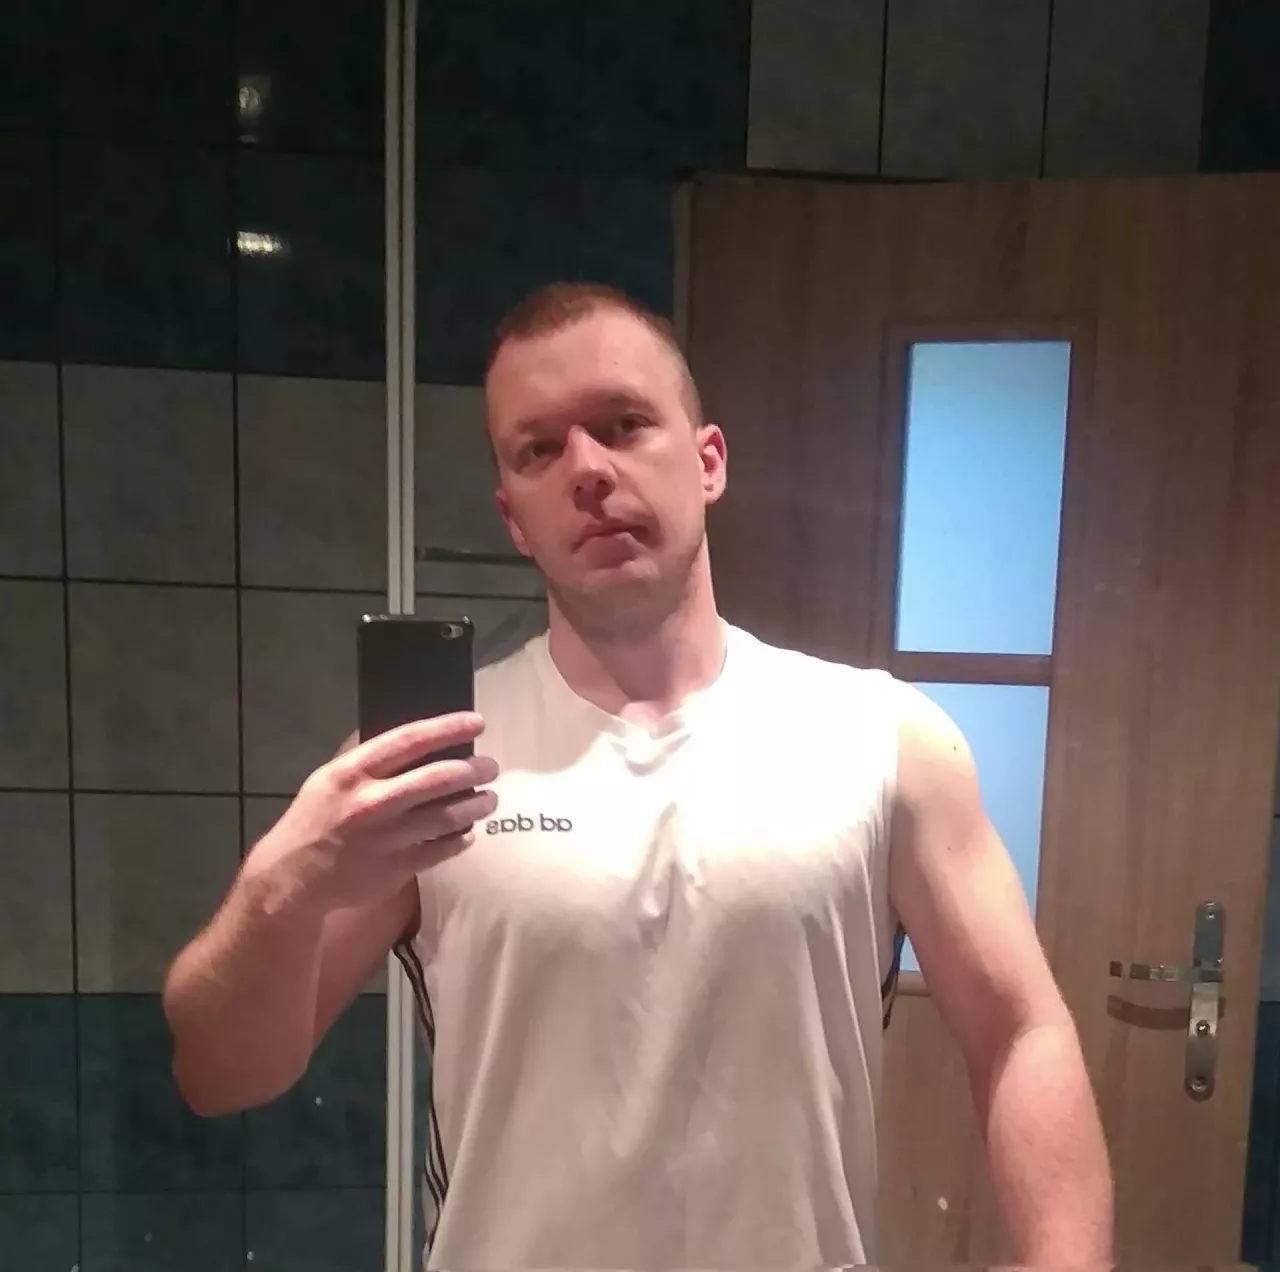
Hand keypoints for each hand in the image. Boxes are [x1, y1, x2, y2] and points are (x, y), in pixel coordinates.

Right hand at [250, 713, 497, 913]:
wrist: (292, 879)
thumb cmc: (316, 820)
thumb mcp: (331, 780)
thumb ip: (371, 762)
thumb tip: (421, 740)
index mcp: (352, 772)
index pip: (409, 740)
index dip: (448, 728)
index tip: (477, 722)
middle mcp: (370, 802)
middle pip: (437, 779)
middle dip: (473, 770)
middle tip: (491, 767)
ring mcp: (385, 838)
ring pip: (446, 816)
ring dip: (475, 805)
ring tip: (489, 799)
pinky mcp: (396, 869)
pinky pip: (441, 849)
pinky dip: (461, 839)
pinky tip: (468, 832)